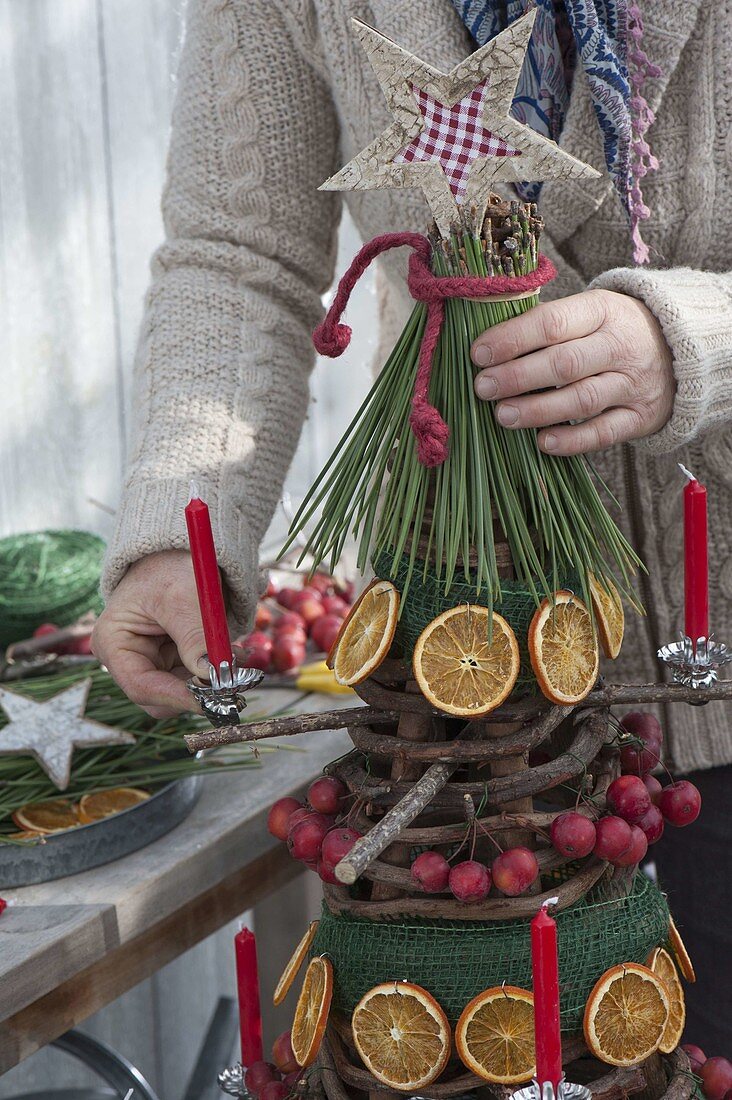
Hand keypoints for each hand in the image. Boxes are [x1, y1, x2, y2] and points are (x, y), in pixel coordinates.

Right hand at [92, 550, 235, 717]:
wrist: (179, 552)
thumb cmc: (170, 567)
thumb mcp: (182, 597)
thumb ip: (194, 637)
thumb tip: (211, 675)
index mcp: (113, 643)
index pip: (140, 685)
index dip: (176, 697)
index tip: (211, 699)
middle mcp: (128, 659)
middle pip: (162, 695)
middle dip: (198, 690)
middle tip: (233, 679)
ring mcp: (151, 661)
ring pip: (185, 690)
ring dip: (213, 680)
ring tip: (238, 655)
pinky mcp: (174, 661)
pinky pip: (197, 678)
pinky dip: (217, 670)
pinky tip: (234, 652)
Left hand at [471, 289, 674, 454]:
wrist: (679, 350)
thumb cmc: (611, 331)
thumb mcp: (589, 312)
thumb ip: (546, 325)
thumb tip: (487, 346)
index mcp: (602, 311)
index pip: (553, 323)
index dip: (512, 339)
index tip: (478, 354)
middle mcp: (620, 346)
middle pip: (565, 363)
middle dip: (518, 376)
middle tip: (484, 388)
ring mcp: (633, 383)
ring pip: (581, 399)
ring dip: (538, 410)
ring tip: (503, 416)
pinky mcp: (640, 417)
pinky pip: (603, 433)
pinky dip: (572, 441)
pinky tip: (543, 442)